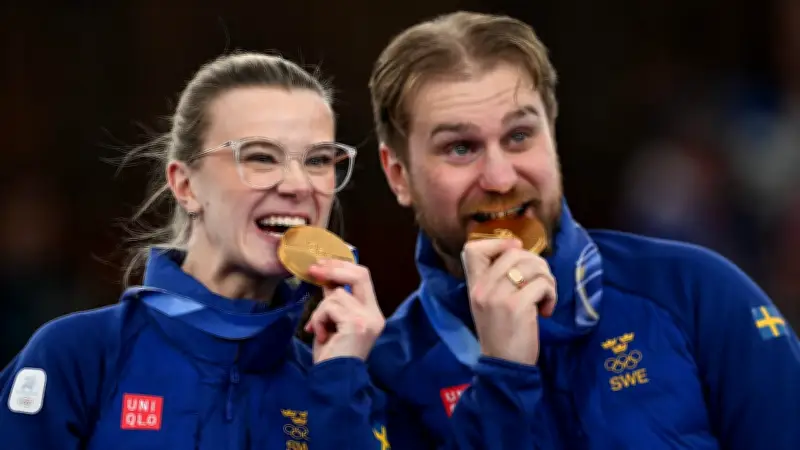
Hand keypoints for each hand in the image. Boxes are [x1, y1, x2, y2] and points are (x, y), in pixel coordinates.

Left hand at [304, 259, 385, 363]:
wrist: (333, 381)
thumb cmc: (332, 356)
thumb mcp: (333, 321)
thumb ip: (335, 301)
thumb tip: (326, 277)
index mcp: (373, 314)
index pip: (363, 278)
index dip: (342, 267)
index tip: (322, 265)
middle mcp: (375, 315)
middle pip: (360, 275)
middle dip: (334, 269)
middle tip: (313, 270)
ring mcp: (367, 319)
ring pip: (337, 295)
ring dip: (320, 310)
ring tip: (319, 329)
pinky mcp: (356, 324)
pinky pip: (329, 308)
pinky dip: (319, 320)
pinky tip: (321, 336)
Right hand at [462, 238, 556, 365]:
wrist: (503, 368)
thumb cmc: (501, 334)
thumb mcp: (488, 304)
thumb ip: (497, 280)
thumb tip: (521, 253)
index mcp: (473, 285)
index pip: (473, 248)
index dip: (499, 243)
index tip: (515, 256)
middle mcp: (482, 287)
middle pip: (514, 252)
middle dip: (536, 263)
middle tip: (540, 284)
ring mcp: (498, 296)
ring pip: (532, 266)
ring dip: (547, 280)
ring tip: (545, 297)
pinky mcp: (517, 307)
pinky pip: (542, 284)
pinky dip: (551, 295)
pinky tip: (546, 311)